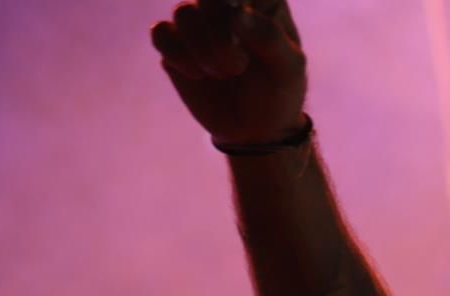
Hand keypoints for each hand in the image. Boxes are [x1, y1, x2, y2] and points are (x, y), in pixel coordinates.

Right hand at [150, 0, 307, 144]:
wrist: (254, 128)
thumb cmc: (278, 93)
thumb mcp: (288, 69)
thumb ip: (270, 38)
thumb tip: (237, 13)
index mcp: (261, 1)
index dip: (235, 20)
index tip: (248, 51)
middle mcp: (227, 3)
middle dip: (220, 38)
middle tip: (237, 68)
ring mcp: (199, 21)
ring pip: (183, 13)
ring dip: (202, 51)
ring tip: (223, 74)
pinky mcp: (175, 42)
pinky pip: (160, 32)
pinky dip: (177, 56)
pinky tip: (197, 75)